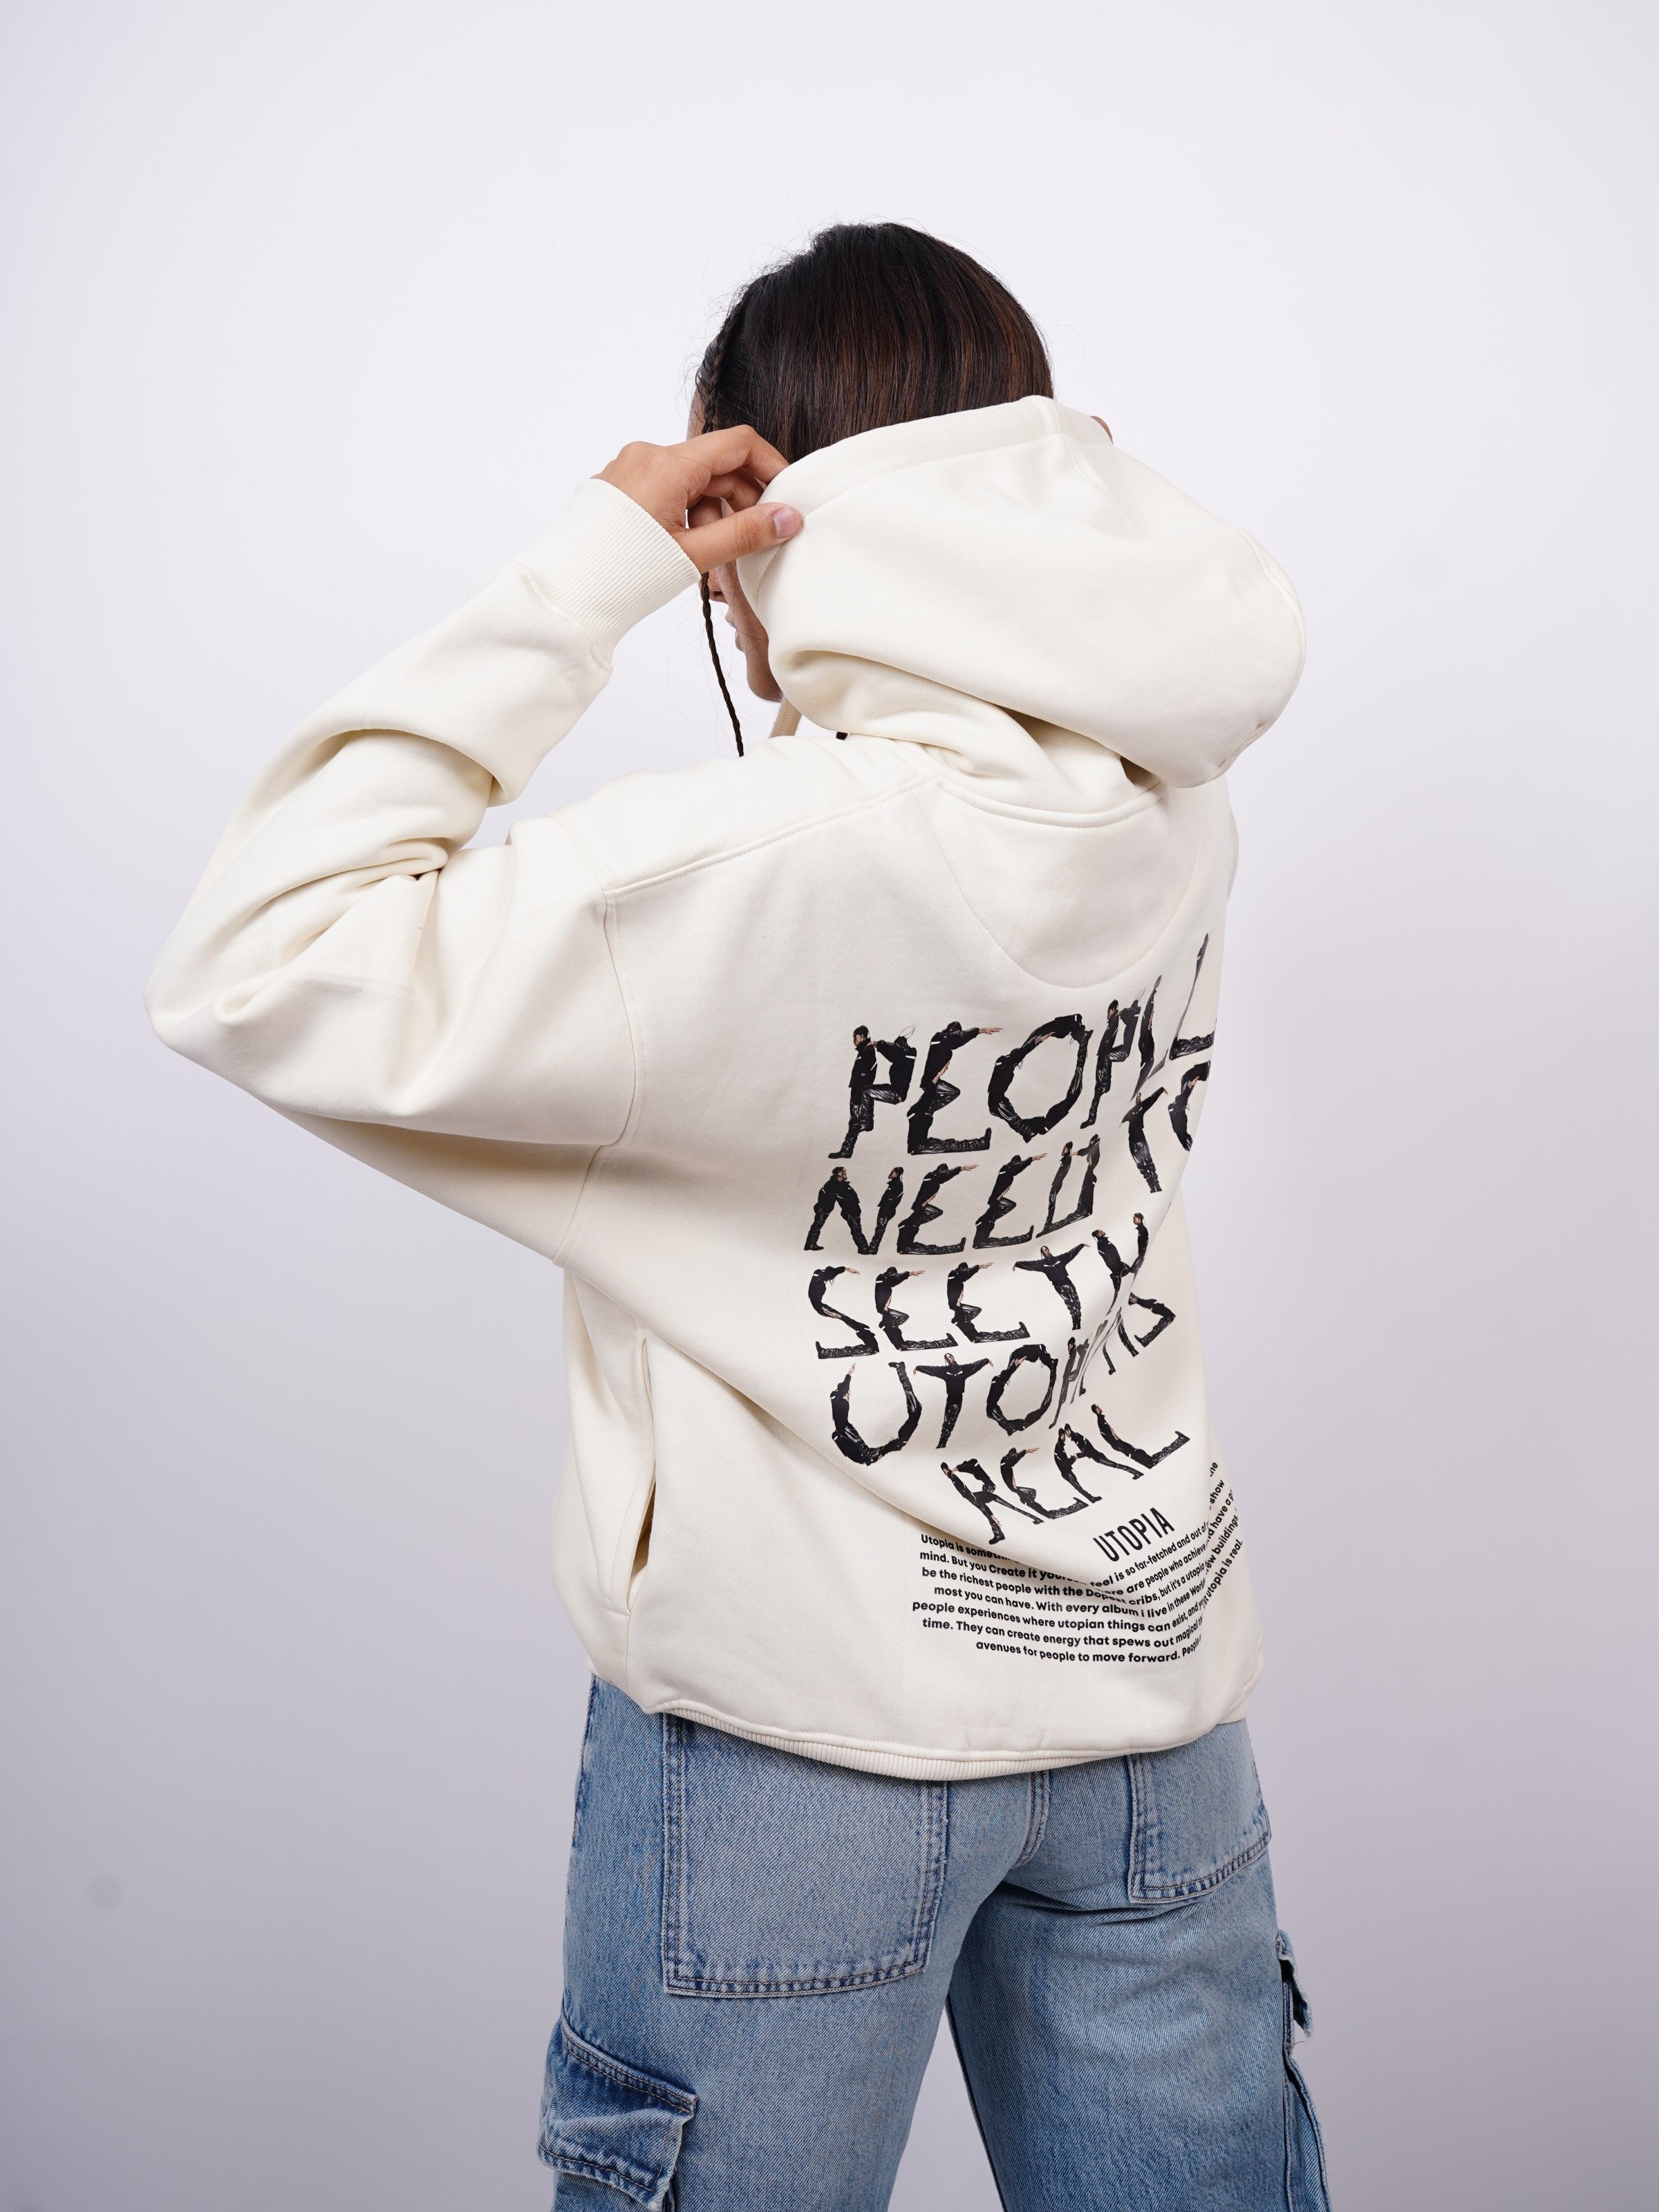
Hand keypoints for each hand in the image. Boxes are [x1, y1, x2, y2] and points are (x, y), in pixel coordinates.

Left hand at [597, 427, 801, 572]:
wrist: (563, 596)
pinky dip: (686, 511)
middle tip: (753, 539)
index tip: (786, 497)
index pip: (738, 444)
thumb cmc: (624, 575)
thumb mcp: (694, 555)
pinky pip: (666, 488)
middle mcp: (646, 456)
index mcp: (668, 464)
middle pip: (715, 464)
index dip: (770, 467)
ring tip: (707, 554)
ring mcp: (629, 469)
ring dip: (712, 510)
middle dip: (740, 499)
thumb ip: (746, 533)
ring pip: (691, 479)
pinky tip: (685, 547)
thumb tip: (789, 518)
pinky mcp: (618, 487)